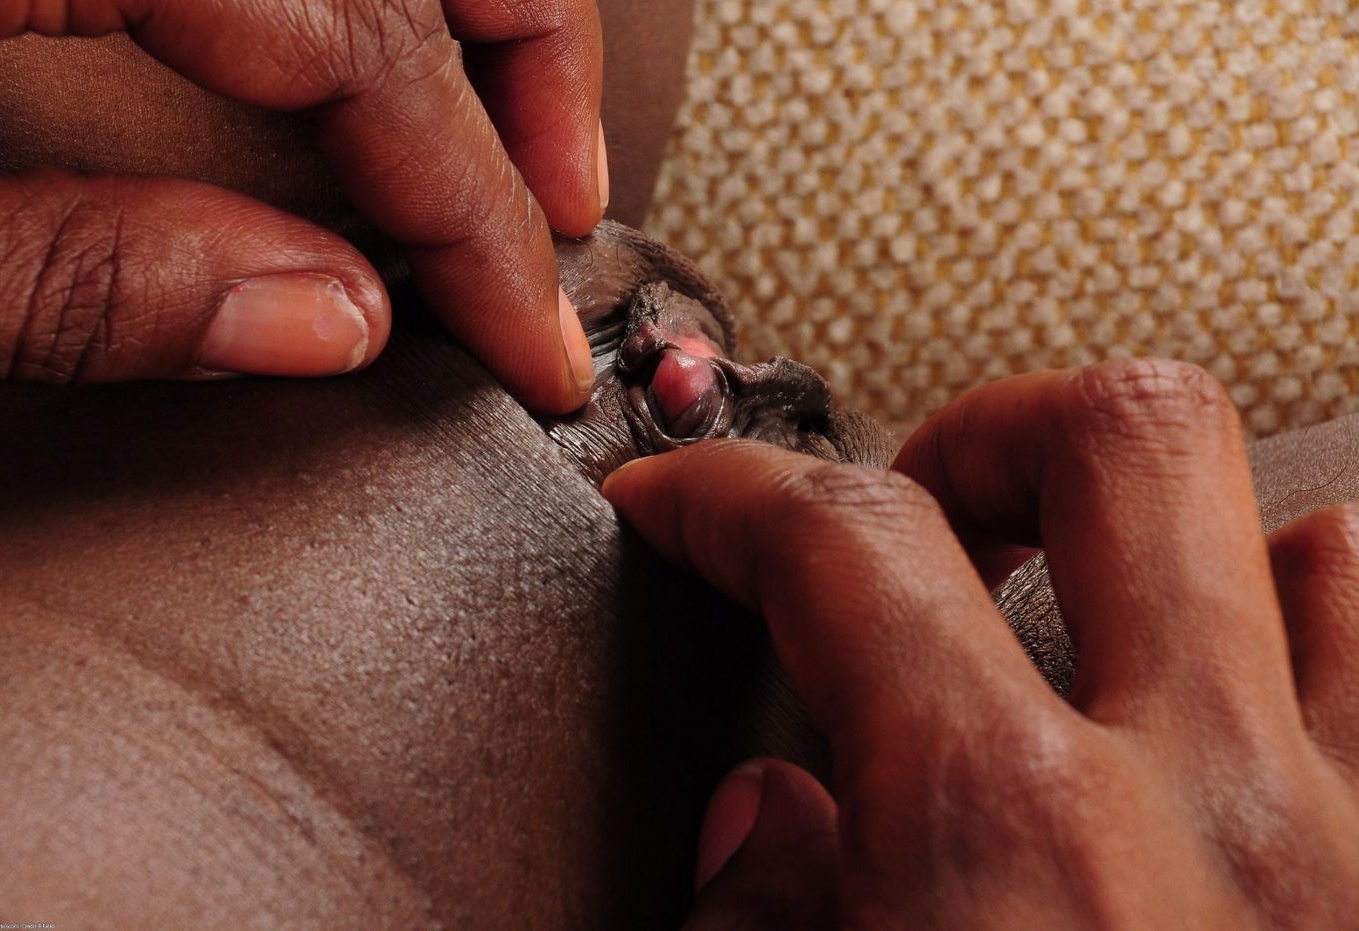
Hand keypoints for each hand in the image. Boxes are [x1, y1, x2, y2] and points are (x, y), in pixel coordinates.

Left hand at [0, 0, 603, 411]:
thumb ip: (77, 282)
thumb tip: (323, 325)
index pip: (370, 39)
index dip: (477, 204)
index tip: (527, 335)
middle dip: (531, 60)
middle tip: (569, 212)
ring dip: (463, 19)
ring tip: (502, 141)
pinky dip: (364, 3)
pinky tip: (366, 75)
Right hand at [603, 359, 1358, 927]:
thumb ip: (752, 924)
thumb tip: (756, 826)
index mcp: (1005, 849)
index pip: (841, 544)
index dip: (728, 491)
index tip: (689, 502)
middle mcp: (1216, 818)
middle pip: (1107, 439)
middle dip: (979, 431)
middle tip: (918, 499)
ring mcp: (1352, 850)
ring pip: (1305, 535)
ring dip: (1171, 537)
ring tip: (1084, 589)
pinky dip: (1309, 638)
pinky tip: (1238, 698)